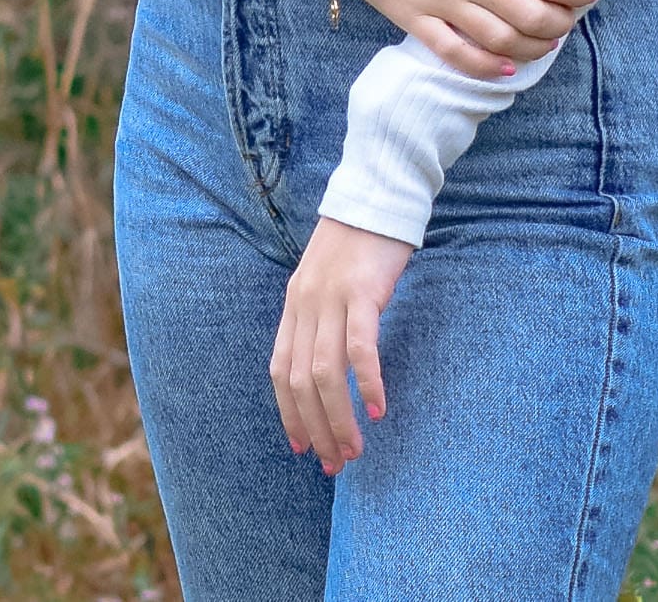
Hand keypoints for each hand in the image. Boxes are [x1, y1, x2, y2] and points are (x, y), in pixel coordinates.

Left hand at [271, 216, 413, 475]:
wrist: (377, 194)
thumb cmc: (358, 240)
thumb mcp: (325, 279)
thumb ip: (320, 314)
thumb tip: (325, 362)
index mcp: (294, 304)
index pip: (280, 371)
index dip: (288, 413)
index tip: (303, 447)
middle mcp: (305, 304)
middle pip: (300, 382)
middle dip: (316, 429)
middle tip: (335, 462)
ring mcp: (332, 298)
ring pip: (325, 374)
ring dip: (339, 418)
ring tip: (355, 449)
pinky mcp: (362, 291)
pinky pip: (359, 348)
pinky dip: (365, 383)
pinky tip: (376, 410)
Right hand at [318, 0, 599, 80]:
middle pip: (528, 15)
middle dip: (559, 24)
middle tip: (568, 19)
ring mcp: (438, 0)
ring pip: (498, 40)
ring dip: (532, 48)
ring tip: (546, 42)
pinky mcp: (412, 18)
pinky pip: (454, 54)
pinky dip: (484, 67)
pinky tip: (505, 67)